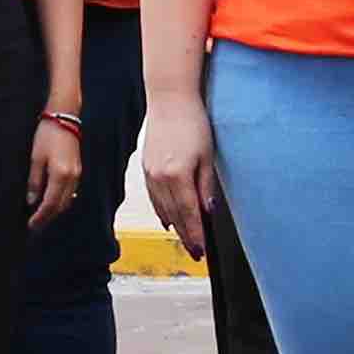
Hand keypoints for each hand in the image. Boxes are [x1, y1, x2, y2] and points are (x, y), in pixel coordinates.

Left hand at [27, 118, 84, 230]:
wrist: (64, 118)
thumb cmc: (47, 135)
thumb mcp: (35, 158)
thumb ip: (34, 182)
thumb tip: (31, 201)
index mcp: (61, 175)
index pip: (50, 204)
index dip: (40, 217)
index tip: (31, 225)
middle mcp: (72, 178)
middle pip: (61, 206)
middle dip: (48, 217)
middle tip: (35, 226)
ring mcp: (77, 175)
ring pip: (67, 201)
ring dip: (55, 210)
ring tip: (41, 216)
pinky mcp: (78, 171)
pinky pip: (70, 192)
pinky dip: (61, 200)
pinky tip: (52, 202)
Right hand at [142, 93, 222, 260]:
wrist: (169, 100)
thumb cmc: (192, 123)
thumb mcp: (207, 156)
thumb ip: (205, 187)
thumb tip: (207, 211)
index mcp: (178, 176)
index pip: (188, 214)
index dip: (196, 234)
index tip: (202, 250)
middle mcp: (160, 178)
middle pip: (174, 216)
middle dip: (186, 236)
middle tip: (196, 252)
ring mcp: (150, 174)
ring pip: (162, 209)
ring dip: (175, 226)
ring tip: (185, 240)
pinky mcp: (146, 169)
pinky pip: (154, 198)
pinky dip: (162, 211)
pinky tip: (168, 220)